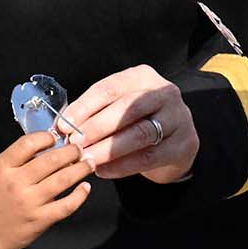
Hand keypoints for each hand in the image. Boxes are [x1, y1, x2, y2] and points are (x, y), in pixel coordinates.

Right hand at [0, 132, 90, 248]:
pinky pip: (66, 205)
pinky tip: (85, 188)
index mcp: (2, 167)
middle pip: (51, 159)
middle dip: (71, 151)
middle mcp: (16, 183)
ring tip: (88, 163)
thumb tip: (45, 148)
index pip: (29, 142)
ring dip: (80, 169)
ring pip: (63, 179)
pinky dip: (80, 195)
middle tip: (80, 148)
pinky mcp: (40, 220)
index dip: (47, 137)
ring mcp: (29, 202)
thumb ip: (15, 161)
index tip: (56, 138)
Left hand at [61, 66, 198, 183]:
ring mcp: (178, 117)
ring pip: (140, 133)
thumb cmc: (139, 121)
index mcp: (142, 76)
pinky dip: (123, 166)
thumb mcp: (119, 108)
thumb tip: (64, 127)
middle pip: (127, 108)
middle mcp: (163, 92)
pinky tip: (104, 171)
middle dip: (97, 127)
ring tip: (87, 159)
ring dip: (109, 149)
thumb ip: (95, 113)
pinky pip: (149, 156)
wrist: (175, 142)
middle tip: (75, 144)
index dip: (84, 107)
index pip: (109, 88)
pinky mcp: (183, 144)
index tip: (64, 125)